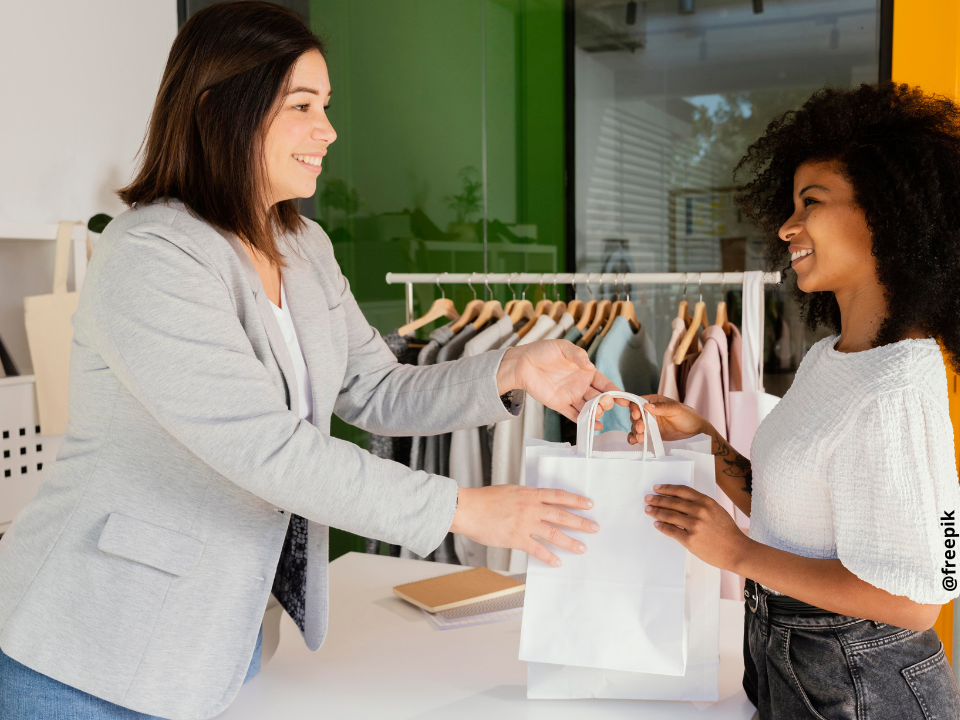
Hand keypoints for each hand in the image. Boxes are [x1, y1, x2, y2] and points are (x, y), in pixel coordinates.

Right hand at [450, 485, 599, 566]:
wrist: (466, 508)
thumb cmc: (484, 499)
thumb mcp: (509, 491)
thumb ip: (524, 497)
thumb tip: (535, 502)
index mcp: (529, 494)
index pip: (559, 496)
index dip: (576, 500)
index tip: (589, 504)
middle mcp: (531, 507)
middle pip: (562, 515)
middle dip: (581, 522)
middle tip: (594, 528)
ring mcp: (525, 523)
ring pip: (554, 533)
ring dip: (571, 541)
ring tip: (582, 548)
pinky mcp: (516, 538)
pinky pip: (538, 549)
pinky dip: (549, 557)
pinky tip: (557, 562)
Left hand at [497, 340, 627, 428]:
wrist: (522, 363)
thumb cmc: (543, 351)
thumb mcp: (562, 347)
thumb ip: (577, 355)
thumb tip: (589, 366)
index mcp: (586, 371)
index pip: (605, 383)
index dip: (616, 391)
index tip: (625, 399)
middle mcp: (581, 385)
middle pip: (599, 398)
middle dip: (605, 403)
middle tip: (605, 403)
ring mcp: (571, 396)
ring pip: (588, 408)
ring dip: (595, 413)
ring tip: (598, 414)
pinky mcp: (559, 405)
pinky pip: (574, 415)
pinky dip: (583, 421)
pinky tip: (593, 426)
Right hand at [627, 395, 707, 444]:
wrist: (694, 431)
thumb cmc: (687, 416)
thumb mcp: (676, 409)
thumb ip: (662, 407)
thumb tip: (647, 406)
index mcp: (653, 402)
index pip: (637, 402)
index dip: (634, 408)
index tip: (636, 416)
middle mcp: (648, 412)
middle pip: (634, 416)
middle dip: (635, 423)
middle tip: (641, 429)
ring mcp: (648, 423)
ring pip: (635, 426)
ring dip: (635, 432)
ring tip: (640, 438)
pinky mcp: (650, 433)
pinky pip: (639, 435)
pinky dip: (634, 438)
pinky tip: (634, 442)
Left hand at [644, 484, 750, 571]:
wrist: (736, 551)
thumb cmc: (728, 532)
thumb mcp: (717, 511)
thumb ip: (701, 505)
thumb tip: (679, 501)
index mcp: (706, 502)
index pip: (681, 490)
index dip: (667, 488)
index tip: (657, 488)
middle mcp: (699, 511)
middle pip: (672, 502)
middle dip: (657, 499)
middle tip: (648, 498)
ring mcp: (694, 525)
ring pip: (669, 515)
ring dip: (656, 511)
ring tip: (648, 510)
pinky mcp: (690, 540)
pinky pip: (671, 530)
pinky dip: (661, 526)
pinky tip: (656, 523)